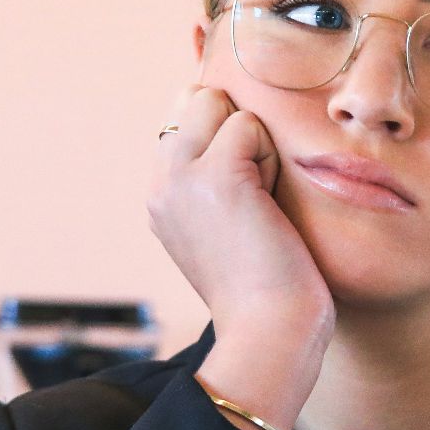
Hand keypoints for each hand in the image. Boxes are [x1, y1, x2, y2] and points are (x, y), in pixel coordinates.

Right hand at [148, 85, 333, 429]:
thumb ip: (215, 178)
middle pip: (195, 98)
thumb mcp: (225, 225)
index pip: (184, 116)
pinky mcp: (214, 176)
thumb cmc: (266, 285)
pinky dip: (270, 157)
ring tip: (261, 201)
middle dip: (236, 129)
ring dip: (256, 144)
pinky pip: (248, 125)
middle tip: (255, 192)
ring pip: (219, 103)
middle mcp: (159, 182)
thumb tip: (237, 124)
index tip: (245, 194)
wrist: (269, 331)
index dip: (225, 135)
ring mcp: (180, 176)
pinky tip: (267, 204)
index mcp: (160, 194)